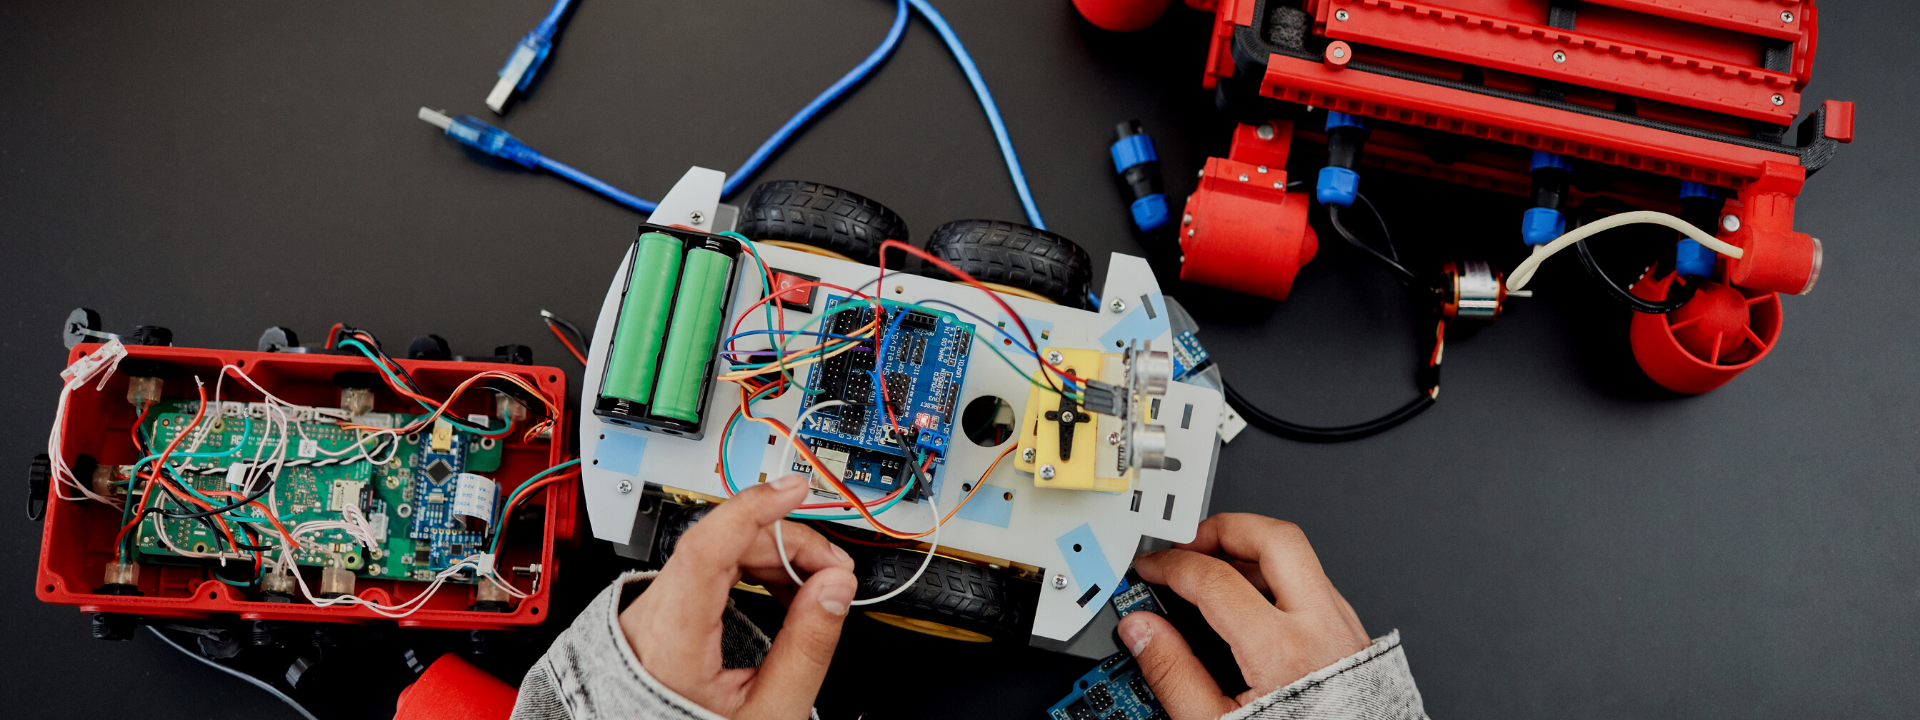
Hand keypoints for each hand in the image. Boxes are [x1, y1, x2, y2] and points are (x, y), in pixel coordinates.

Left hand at [619, 475, 858, 718]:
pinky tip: (784, 590)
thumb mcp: (770, 710)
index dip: (752, 510)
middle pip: (723, 544)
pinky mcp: (665, 610)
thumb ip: (807, 649)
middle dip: (787, 544)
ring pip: (719, 551)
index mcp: (674, 640)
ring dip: (774, 556)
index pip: (706, 548)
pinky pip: (711, 568)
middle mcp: (654, 615)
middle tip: (833, 568)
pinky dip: (754, 569)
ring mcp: (655, 609)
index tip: (791, 490)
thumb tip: (835, 587)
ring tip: (813, 586)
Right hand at [1118, 514, 1368, 718]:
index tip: (1151, 569)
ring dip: (1250, 550)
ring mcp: (1342, 626)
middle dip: (1223, 528)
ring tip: (1213, 567)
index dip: (1170, 567)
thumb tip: (1143, 631)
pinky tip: (1250, 598)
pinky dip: (1275, 576)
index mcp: (1282, 651)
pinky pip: (1313, 582)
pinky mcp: (1352, 634)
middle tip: (1189, 542)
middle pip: (1274, 538)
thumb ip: (1175, 674)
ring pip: (1298, 556)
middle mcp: (1320, 627)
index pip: (1214, 580)